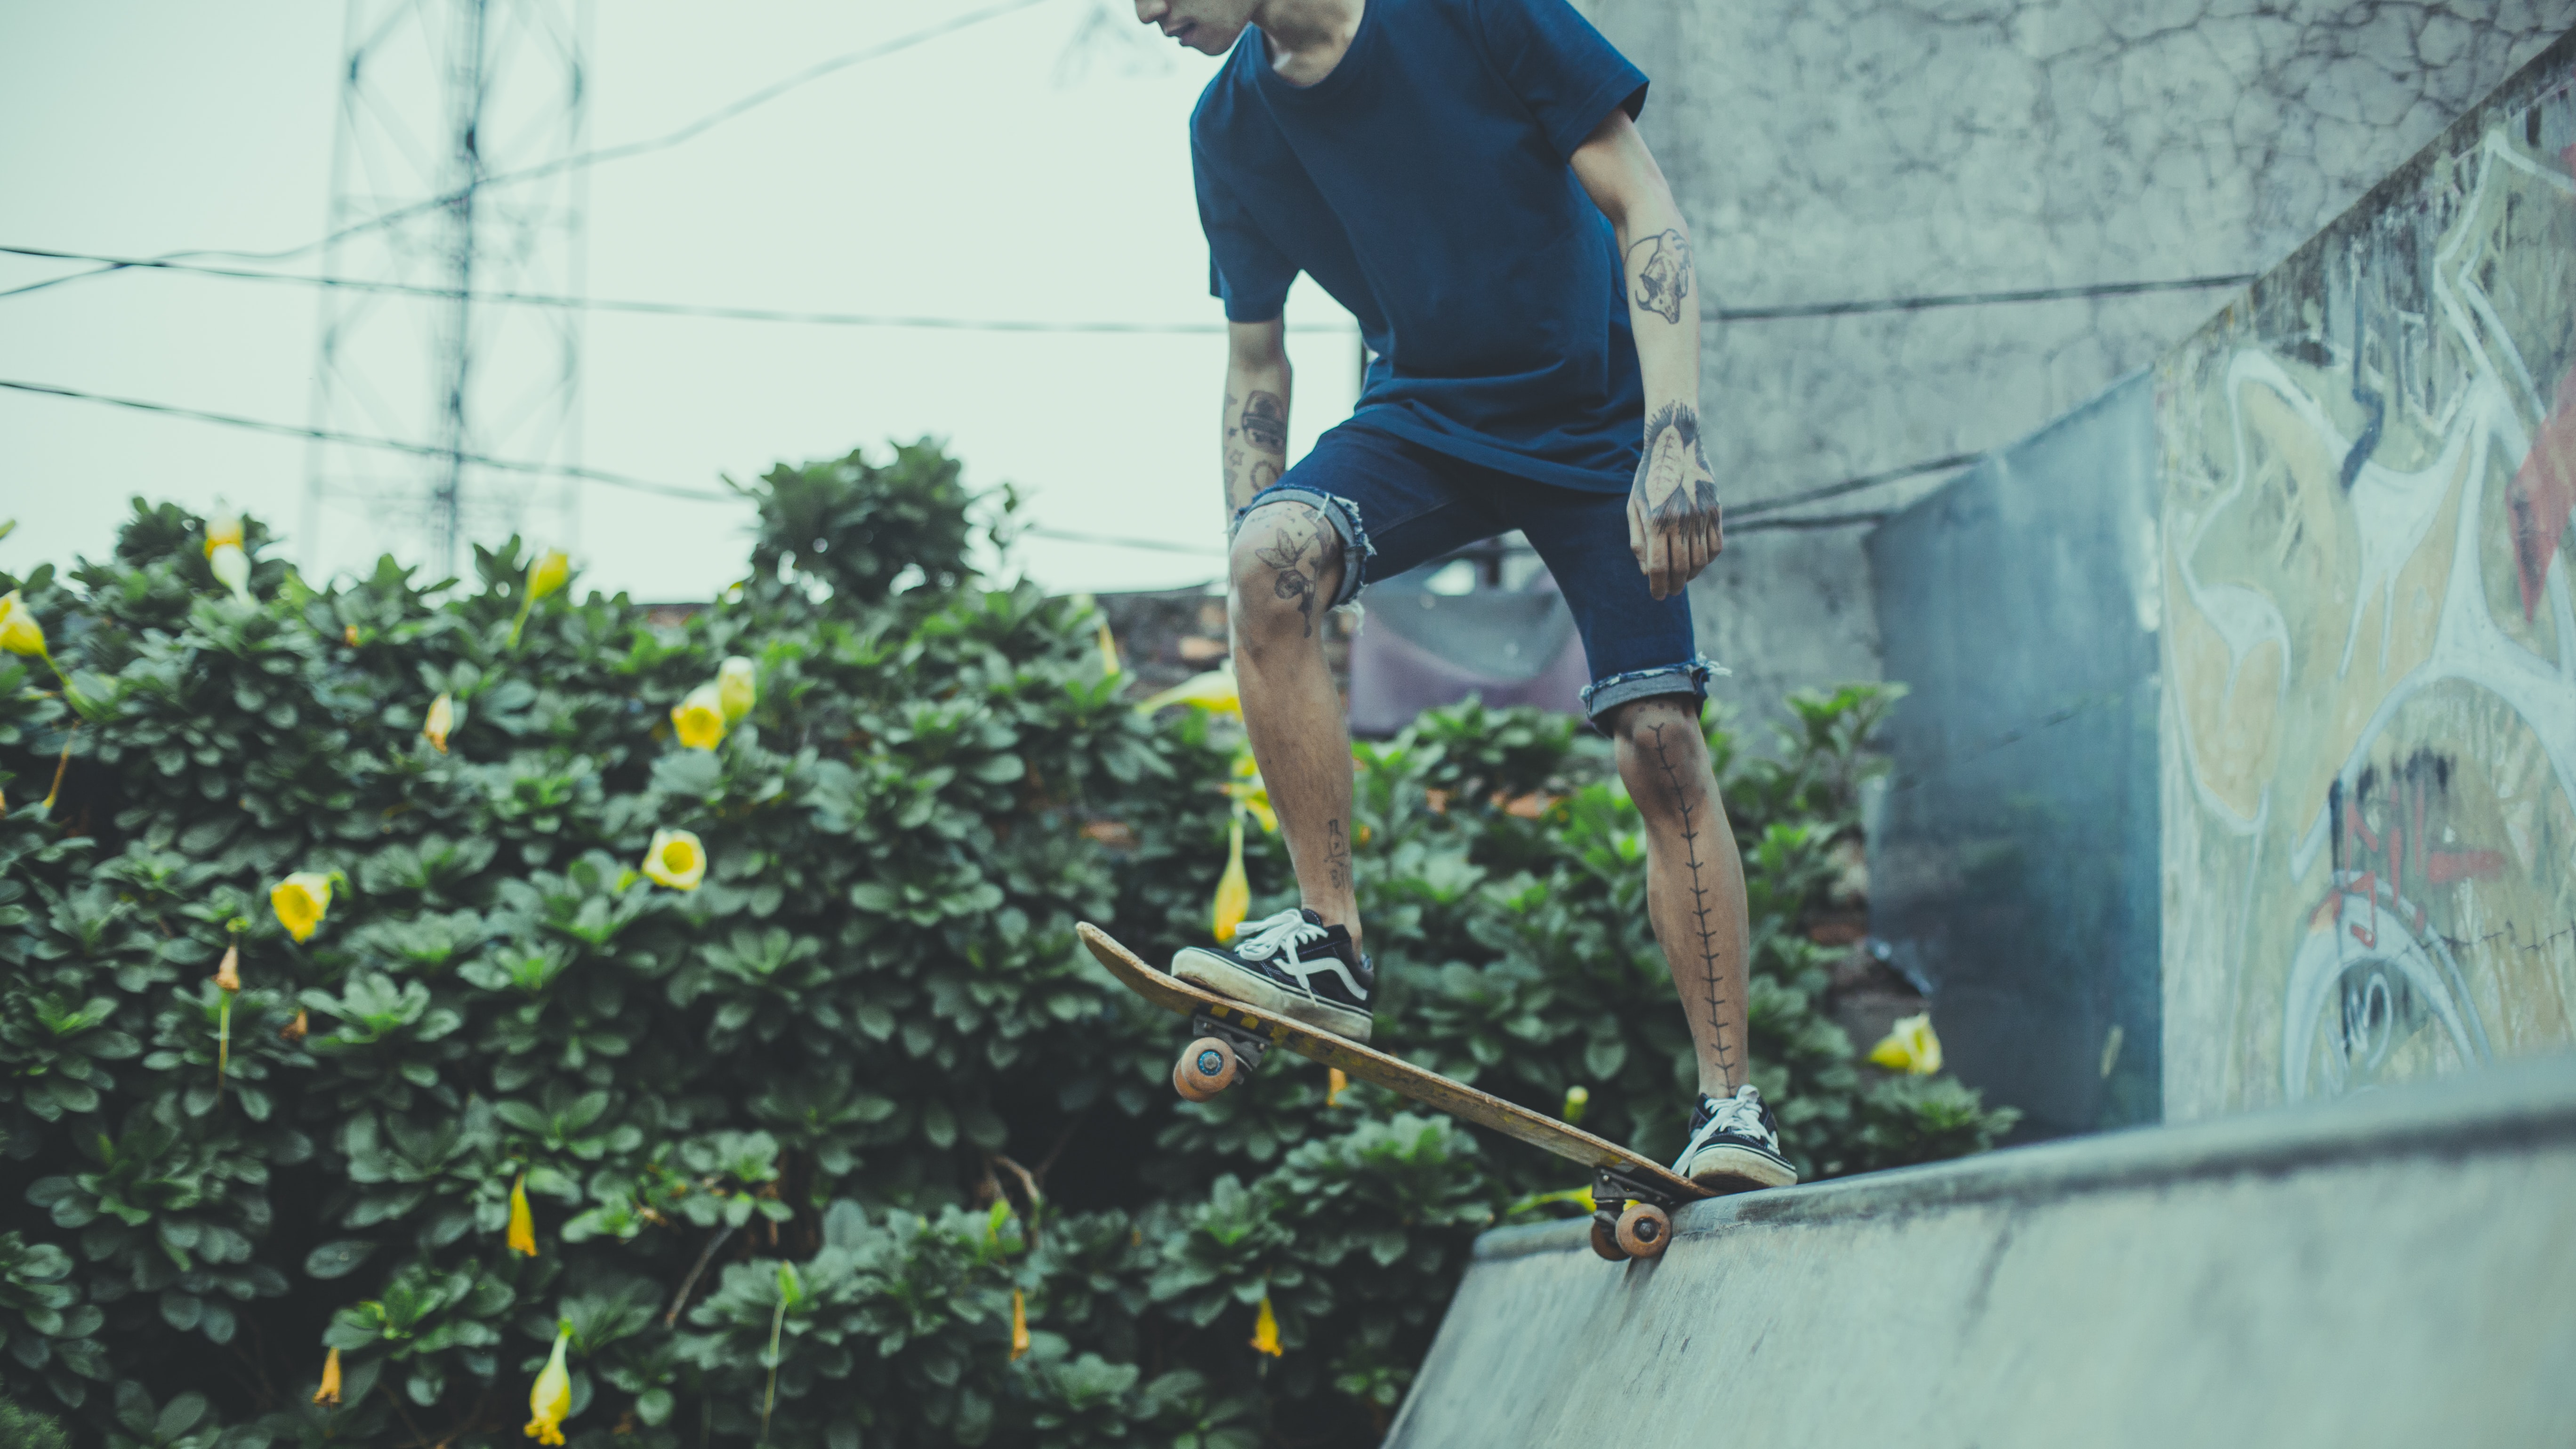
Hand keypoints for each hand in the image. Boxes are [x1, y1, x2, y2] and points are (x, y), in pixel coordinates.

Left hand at [1627, 403, 1722, 599]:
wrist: (1675, 445)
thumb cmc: (1648, 479)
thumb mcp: (1634, 507)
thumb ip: (1638, 540)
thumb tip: (1646, 571)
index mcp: (1655, 521)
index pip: (1658, 567)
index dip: (1657, 586)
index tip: (1657, 596)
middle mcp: (1680, 521)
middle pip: (1681, 568)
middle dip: (1675, 585)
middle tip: (1670, 592)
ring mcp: (1700, 516)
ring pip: (1701, 560)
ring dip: (1692, 575)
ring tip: (1683, 579)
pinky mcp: (1715, 511)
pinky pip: (1715, 546)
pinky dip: (1707, 560)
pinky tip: (1698, 562)